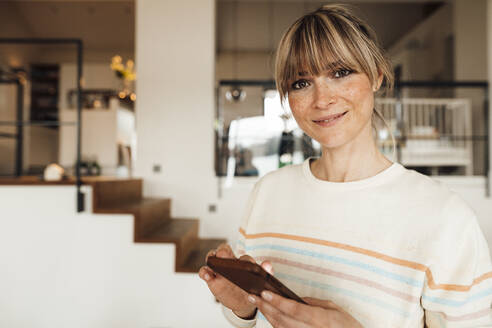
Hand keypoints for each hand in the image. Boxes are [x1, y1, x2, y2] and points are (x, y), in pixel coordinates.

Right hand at [198, 243, 273, 318]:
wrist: (243, 304)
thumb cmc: (252, 290)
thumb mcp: (260, 285)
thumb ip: (265, 274)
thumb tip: (267, 264)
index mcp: (244, 264)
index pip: (244, 258)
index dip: (245, 260)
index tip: (247, 264)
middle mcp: (231, 264)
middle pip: (225, 250)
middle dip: (224, 251)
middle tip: (224, 255)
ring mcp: (220, 271)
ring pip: (213, 257)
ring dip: (212, 257)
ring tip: (213, 264)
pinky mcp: (212, 279)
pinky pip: (205, 272)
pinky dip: (204, 272)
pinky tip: (207, 276)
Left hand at [248, 291, 362, 327]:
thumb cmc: (347, 326)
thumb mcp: (334, 308)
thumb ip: (313, 303)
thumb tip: (296, 299)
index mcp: (320, 319)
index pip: (293, 309)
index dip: (277, 301)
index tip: (264, 293)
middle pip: (282, 319)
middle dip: (265, 307)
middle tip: (252, 296)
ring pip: (280, 327)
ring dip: (267, 315)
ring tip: (258, 303)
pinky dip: (275, 324)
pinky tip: (269, 316)